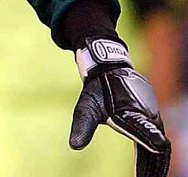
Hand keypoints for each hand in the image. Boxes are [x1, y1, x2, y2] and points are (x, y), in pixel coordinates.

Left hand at [69, 38, 170, 176]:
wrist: (109, 68)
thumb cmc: (97, 89)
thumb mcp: (87, 107)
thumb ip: (82, 127)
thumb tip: (75, 146)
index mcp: (133, 113)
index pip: (144, 133)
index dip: (149, 146)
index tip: (153, 159)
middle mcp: (149, 116)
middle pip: (157, 147)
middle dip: (153, 167)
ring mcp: (154, 117)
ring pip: (160, 145)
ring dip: (156, 163)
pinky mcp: (153, 118)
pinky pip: (157, 139)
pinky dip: (155, 155)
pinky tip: (149, 168)